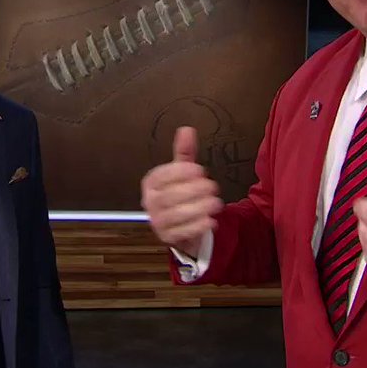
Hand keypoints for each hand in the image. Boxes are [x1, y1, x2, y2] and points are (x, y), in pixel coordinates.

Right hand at [141, 127, 222, 257]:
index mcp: (151, 182)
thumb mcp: (183, 172)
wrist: (180, 226)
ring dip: (199, 208)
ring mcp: (156, 221)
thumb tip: (187, 129)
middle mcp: (149, 202)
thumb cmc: (180, 194)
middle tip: (213, 187)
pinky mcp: (167, 237)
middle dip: (194, 190)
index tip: (200, 170)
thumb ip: (185, 153)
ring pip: (176, 215)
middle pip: (170, 196)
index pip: (162, 175)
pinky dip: (197, 227)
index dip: (181, 172)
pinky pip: (181, 232)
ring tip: (217, 204)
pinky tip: (211, 221)